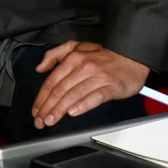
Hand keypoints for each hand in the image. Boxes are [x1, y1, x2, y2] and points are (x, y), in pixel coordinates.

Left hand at [32, 41, 148, 128]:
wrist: (132, 58)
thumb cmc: (103, 55)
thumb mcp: (77, 47)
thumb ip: (55, 54)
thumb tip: (40, 68)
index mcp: (73, 57)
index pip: (52, 80)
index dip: (41, 97)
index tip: (35, 110)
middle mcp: (83, 66)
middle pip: (60, 90)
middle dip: (47, 107)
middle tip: (40, 121)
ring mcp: (97, 77)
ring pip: (74, 95)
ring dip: (59, 110)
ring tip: (51, 120)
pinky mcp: (111, 87)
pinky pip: (95, 97)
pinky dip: (82, 105)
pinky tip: (73, 112)